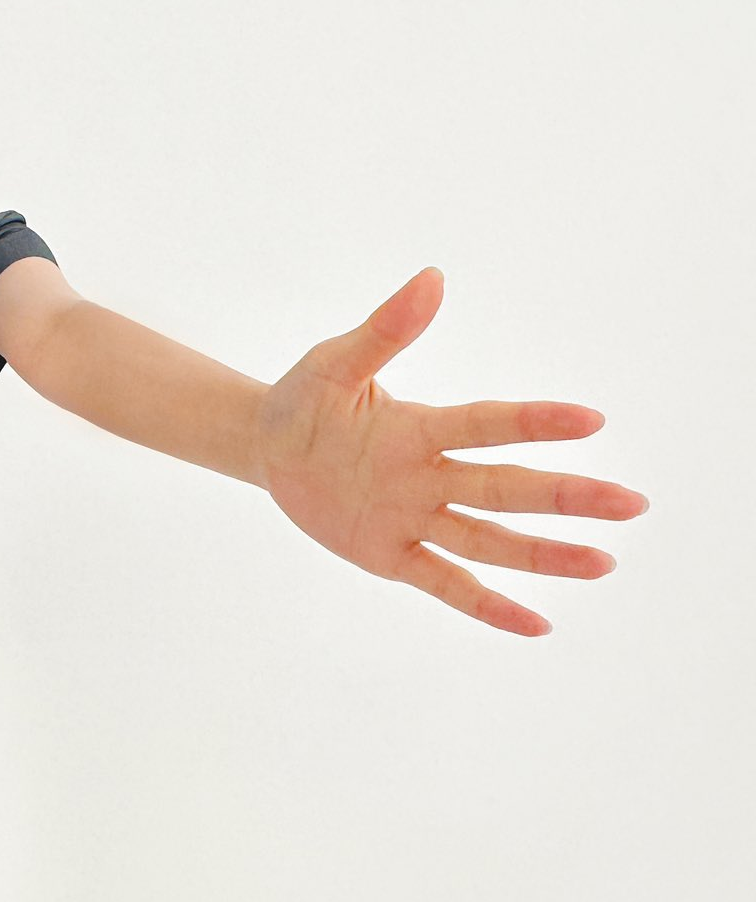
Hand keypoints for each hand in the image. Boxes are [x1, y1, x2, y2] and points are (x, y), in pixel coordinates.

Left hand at [254, 267, 646, 635]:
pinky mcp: (390, 555)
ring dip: (544, 554)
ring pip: (489, 541)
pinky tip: (537, 624)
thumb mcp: (335, 364)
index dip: (534, 422)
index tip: (592, 419)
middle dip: (567, 496)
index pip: (486, 424)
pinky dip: (486, 605)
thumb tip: (431, 277)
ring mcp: (414, 517)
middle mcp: (430, 475)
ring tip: (605, 564)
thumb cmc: (306, 399)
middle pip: (506, 488)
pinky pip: (444, 583)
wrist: (268, 447)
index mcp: (421, 426)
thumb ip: (384, 330)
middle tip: (634, 503)